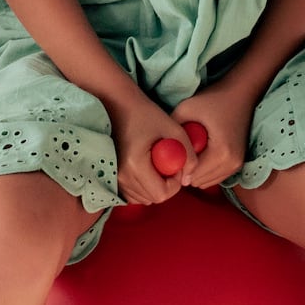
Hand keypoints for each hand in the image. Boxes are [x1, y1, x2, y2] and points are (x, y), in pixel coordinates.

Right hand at [108, 91, 190, 205]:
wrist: (119, 105)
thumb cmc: (147, 114)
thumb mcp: (174, 130)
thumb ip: (188, 155)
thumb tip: (190, 177)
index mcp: (136, 164)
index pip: (161, 194)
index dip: (174, 183)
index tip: (176, 165)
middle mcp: (122, 175)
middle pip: (152, 198)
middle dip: (167, 185)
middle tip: (169, 163)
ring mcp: (116, 178)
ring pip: (143, 198)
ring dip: (155, 187)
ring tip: (157, 163)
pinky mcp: (114, 177)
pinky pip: (133, 194)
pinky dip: (144, 187)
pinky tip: (147, 169)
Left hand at [170, 83, 257, 189]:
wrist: (240, 93)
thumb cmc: (213, 99)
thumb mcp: (187, 109)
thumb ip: (173, 131)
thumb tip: (160, 150)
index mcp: (221, 153)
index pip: (191, 176)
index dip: (177, 167)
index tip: (172, 153)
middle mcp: (232, 163)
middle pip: (198, 181)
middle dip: (186, 169)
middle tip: (179, 151)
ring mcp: (237, 165)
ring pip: (206, 181)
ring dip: (196, 170)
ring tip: (191, 150)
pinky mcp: (237, 163)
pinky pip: (215, 176)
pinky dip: (205, 169)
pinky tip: (200, 152)